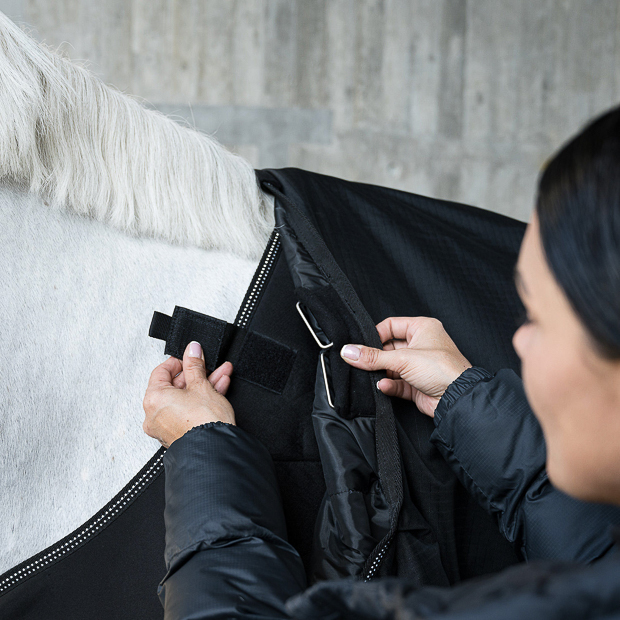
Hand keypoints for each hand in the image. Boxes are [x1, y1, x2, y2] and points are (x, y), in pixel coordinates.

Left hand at [143, 341, 234, 447]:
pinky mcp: (178, 434)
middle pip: (174, 385)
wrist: (217, 450)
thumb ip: (195, 365)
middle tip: (209, 365)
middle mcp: (154, 415)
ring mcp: (165, 427)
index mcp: (153, 400)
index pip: (161, 371)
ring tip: (220, 376)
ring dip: (203, 385)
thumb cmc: (205, 423)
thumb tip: (192, 350)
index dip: (179, 361)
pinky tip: (217, 391)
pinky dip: (200, 401)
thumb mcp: (201, 385)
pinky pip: (187, 411)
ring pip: (184, 398)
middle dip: (196, 374)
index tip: (192, 356)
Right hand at [339, 317, 471, 416]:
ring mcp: (419, 366)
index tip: (361, 345)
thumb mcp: (403, 358)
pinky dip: (389, 385)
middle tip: (360, 361)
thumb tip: (350, 351)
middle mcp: (421, 345)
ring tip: (371, 375)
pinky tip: (383, 386)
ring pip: (391, 367)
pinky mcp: (417, 385)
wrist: (459, 399)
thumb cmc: (444, 369)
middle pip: (389, 348)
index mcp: (423, 328)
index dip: (375, 334)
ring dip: (381, 372)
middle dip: (376, 357)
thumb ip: (373, 356)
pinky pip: (397, 383)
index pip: (391, 326)